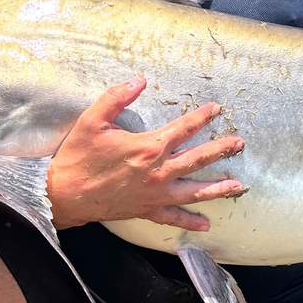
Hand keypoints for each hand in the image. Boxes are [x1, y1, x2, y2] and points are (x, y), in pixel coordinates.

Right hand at [47, 76, 245, 231]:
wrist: (63, 194)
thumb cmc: (78, 156)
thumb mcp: (93, 120)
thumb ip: (116, 97)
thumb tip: (140, 79)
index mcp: (148, 147)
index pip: (183, 129)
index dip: (201, 117)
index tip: (217, 109)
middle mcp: (158, 172)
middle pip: (197, 159)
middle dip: (221, 150)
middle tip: (239, 144)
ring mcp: (154, 194)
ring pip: (194, 191)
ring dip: (218, 188)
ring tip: (239, 186)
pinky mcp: (146, 210)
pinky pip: (173, 217)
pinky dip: (191, 220)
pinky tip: (206, 223)